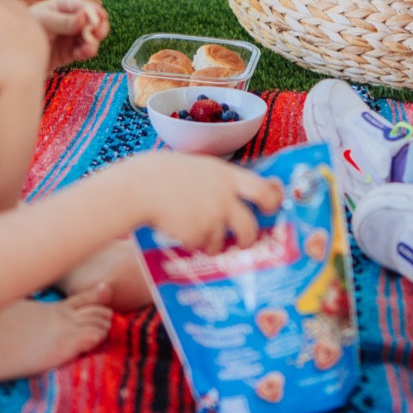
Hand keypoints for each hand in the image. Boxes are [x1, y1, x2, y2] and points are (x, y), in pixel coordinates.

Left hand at [30, 0, 108, 69]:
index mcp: (65, 6)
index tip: (100, 18)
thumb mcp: (44, 21)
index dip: (95, 11)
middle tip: (98, 33)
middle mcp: (72, 20)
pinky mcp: (71, 52)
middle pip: (94, 22)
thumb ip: (64, 21)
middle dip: (99, 27)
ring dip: (93, 42)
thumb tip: (85, 17)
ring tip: (89, 47)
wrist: (13, 52)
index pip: (85, 6)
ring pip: (91, 38)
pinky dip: (86, 52)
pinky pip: (83, 51)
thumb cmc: (26, 28)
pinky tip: (82, 53)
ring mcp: (72, 37)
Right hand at [144, 157, 283, 253]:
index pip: (262, 188)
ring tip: (200, 238)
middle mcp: (225, 198)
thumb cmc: (163, 173)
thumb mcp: (199, 167)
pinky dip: (193, 243)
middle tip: (245, 241)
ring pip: (221, 242)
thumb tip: (231, 194)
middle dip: (249, 238)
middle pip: (249, 226)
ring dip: (213, 245)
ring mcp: (213, 218)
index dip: (271, 199)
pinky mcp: (198, 235)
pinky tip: (180, 232)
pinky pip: (200, 245)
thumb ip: (217, 181)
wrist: (141, 188)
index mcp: (227, 176)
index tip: (271, 206)